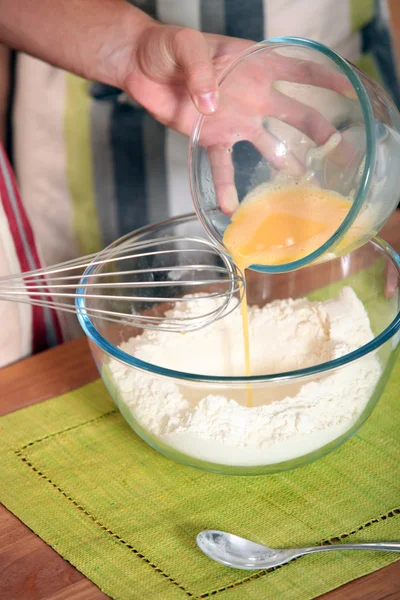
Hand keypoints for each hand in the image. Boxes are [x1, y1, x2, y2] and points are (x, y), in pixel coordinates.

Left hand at [121, 23, 355, 212]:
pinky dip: (226, 188)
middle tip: (340, 152)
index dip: (326, 79)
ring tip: (300, 182)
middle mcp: (253, 97)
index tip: (350, 92)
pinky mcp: (211, 139)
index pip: (298, 70)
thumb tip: (213, 106)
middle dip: (320, 132)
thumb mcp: (186, 45)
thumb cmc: (167, 47)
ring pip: (268, 145)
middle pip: (295, 115)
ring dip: (285, 163)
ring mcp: (235, 121)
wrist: (141, 67)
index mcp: (255, 66)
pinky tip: (232, 208)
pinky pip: (222, 166)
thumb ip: (201, 71)